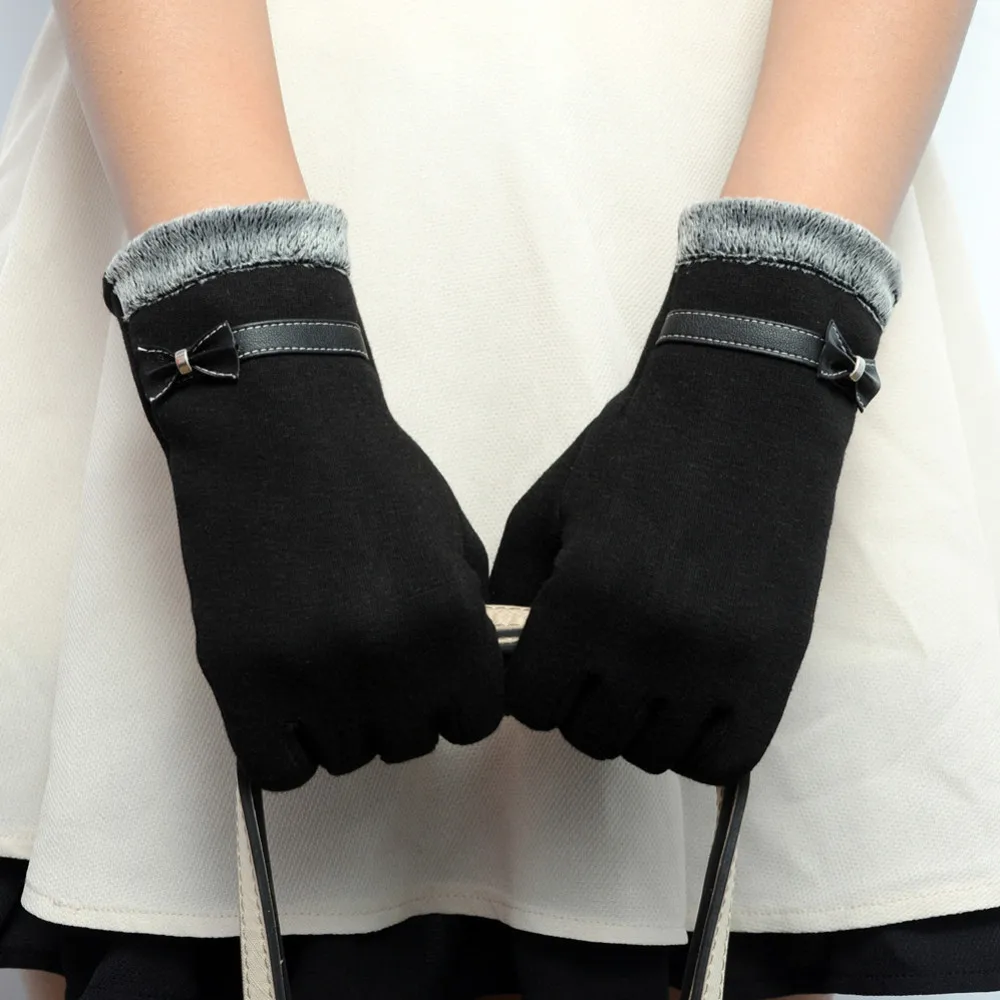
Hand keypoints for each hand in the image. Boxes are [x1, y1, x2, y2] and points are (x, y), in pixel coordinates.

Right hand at [105, 201, 503, 789]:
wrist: (274, 429)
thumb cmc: (374, 477)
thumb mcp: (454, 543)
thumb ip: (468, 624)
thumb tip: (469, 686)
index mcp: (451, 626)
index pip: (474, 722)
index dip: (453, 699)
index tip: (431, 675)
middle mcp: (389, 663)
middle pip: (411, 742)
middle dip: (398, 706)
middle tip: (367, 652)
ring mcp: (312, 677)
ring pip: (346, 756)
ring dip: (340, 720)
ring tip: (320, 655)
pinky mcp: (240, 681)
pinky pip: (279, 767)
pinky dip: (285, 742)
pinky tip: (284, 692)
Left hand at [490, 197, 899, 784]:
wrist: (746, 411)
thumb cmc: (633, 455)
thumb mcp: (544, 511)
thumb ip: (512, 598)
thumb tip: (503, 670)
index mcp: (582, 602)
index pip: (532, 707)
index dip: (535, 683)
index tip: (553, 653)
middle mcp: (649, 645)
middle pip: (591, 736)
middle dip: (584, 701)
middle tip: (601, 655)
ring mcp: (718, 663)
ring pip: (654, 753)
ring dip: (640, 721)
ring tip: (647, 667)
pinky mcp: (777, 667)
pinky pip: (725, 757)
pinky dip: (699, 740)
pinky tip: (690, 693)